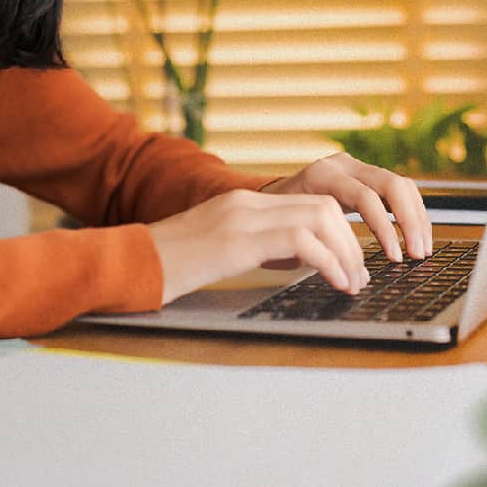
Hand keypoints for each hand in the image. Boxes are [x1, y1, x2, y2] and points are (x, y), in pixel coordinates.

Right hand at [147, 189, 369, 304]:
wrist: (128, 264)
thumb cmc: (167, 266)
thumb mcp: (216, 250)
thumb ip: (252, 245)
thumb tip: (293, 260)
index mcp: (242, 204)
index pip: (309, 203)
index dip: (339, 233)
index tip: (350, 264)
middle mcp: (246, 203)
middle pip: (323, 206)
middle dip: (350, 243)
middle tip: (358, 277)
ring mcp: (241, 217)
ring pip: (320, 217)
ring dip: (345, 253)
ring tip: (350, 283)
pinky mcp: (237, 239)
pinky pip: (302, 240)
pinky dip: (328, 262)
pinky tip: (332, 283)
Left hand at [261, 152, 432, 263]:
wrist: (270, 198)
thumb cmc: (280, 218)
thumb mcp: (294, 229)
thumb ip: (323, 245)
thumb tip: (353, 278)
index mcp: (323, 176)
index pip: (366, 197)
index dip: (384, 228)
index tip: (394, 257)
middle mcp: (342, 166)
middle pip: (391, 185)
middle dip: (410, 221)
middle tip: (417, 254)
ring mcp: (356, 167)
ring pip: (401, 184)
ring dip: (417, 218)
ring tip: (421, 249)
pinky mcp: (366, 176)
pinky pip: (399, 189)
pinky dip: (411, 212)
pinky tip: (415, 236)